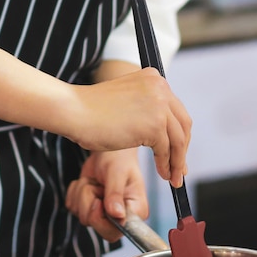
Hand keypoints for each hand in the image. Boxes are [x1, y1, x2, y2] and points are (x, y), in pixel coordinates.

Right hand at [65, 68, 190, 187]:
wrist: (73, 111)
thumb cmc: (92, 111)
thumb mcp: (127, 102)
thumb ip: (147, 110)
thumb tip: (166, 137)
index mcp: (154, 78)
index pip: (177, 110)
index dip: (180, 134)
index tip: (179, 151)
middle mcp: (160, 88)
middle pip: (183, 124)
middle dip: (182, 149)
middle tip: (180, 169)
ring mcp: (159, 105)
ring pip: (177, 139)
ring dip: (176, 161)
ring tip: (172, 177)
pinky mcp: (154, 124)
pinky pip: (166, 150)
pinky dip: (165, 164)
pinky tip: (162, 174)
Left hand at [65, 148, 148, 241]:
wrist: (108, 151)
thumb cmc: (119, 158)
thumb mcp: (117, 173)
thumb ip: (115, 194)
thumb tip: (116, 215)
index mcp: (135, 211)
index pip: (117, 231)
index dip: (102, 220)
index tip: (99, 201)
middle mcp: (122, 217)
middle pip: (96, 226)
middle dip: (89, 204)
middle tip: (96, 187)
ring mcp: (105, 215)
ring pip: (82, 216)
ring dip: (82, 195)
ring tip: (94, 182)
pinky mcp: (90, 209)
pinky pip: (73, 208)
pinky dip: (75, 194)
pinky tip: (88, 183)